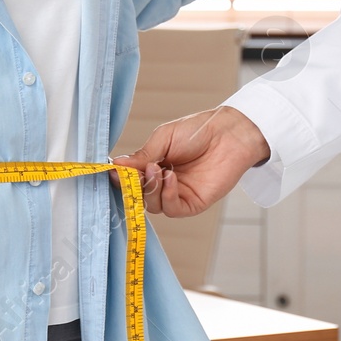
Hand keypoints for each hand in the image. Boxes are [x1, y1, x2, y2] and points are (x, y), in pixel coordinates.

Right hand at [113, 107, 270, 217]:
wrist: (227, 134)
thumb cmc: (197, 131)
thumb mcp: (163, 138)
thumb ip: (142, 155)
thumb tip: (116, 165)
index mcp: (154, 165)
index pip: (131, 179)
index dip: (121, 178)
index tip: (113, 171)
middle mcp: (164, 182)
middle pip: (139, 196)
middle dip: (135, 185)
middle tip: (137, 171)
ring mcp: (178, 194)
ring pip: (153, 206)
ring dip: (152, 189)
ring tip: (158, 169)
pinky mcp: (193, 203)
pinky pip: (172, 210)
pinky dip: (167, 196)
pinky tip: (170, 178)